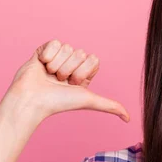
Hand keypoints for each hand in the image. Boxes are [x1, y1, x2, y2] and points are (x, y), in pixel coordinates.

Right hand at [6, 39, 129, 123]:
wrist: (33, 100)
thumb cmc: (59, 102)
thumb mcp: (89, 101)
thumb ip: (110, 106)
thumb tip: (128, 119)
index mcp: (83, 72)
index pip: (93, 59)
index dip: (84, 71)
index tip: (74, 84)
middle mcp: (71, 64)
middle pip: (80, 53)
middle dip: (70, 69)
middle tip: (59, 81)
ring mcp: (57, 56)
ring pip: (67, 48)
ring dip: (58, 65)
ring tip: (50, 76)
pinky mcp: (43, 50)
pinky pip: (54, 43)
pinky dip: (48, 56)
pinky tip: (42, 66)